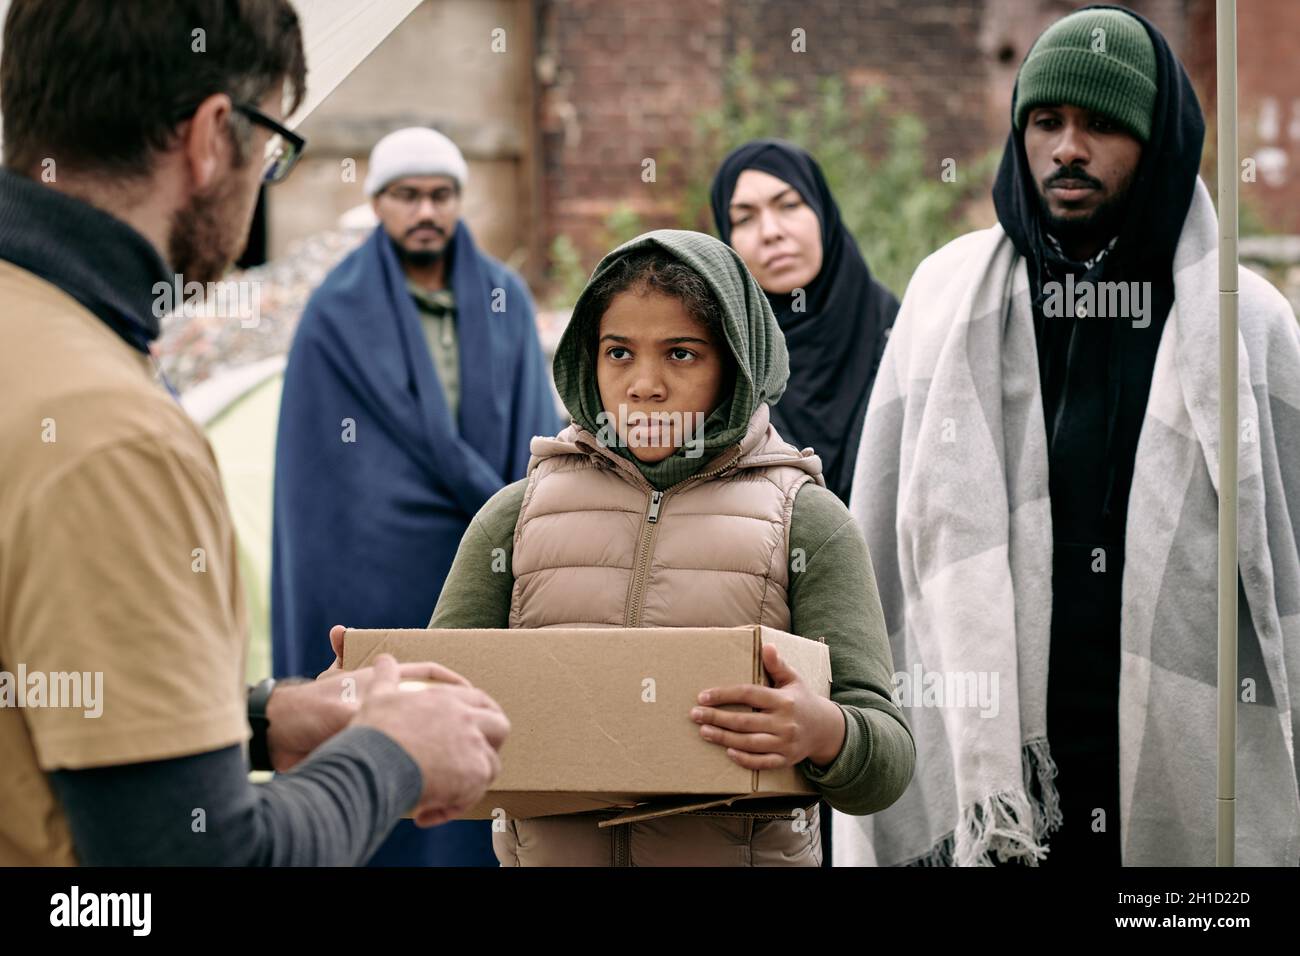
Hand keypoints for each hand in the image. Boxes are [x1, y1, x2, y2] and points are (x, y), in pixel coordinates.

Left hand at [266, 625, 472, 771]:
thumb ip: (378, 708)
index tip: (474, 695)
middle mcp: (383, 697)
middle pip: (426, 700)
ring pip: (414, 727)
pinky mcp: (365, 741)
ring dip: (432, 739)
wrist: (276, 737)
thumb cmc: (311, 712)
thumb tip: (405, 714)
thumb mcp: (350, 707)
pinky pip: (397, 750)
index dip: (454, 683)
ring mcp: (375, 719)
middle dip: (449, 712)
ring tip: (456, 754)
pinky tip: (423, 774)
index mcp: (384, 679)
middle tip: (474, 729)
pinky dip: (410, 760)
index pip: (429, 673)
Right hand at [352, 654, 509, 826]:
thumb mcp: (378, 697)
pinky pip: (473, 795)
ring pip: (490, 765)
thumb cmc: (373, 731)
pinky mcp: (475, 774)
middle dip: (492, 744)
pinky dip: (453, 807)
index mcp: (447, 699)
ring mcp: (474, 746)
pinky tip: (427, 813)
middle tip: (473, 762)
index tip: (476, 727)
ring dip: (472, 781)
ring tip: (447, 794)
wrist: (373, 762)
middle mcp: (467, 719)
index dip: (481, 713)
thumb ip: (386, 678)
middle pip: (500, 726)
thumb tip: (384, 659)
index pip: (479, 699)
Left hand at [690, 643, 844, 769]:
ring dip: (724, 738)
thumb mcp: (793, 679)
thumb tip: (766, 646)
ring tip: (704, 732)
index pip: (749, 694)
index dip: (724, 695)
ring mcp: (785, 743)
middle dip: (717, 718)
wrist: (826, 729)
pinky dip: (745, 759)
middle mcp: (784, 722)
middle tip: (695, 714)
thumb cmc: (802, 700)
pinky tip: (728, 752)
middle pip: (744, 721)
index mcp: (784, 700)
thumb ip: (777, 665)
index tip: (703, 696)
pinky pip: (762, 762)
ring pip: (750, 743)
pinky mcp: (785, 759)